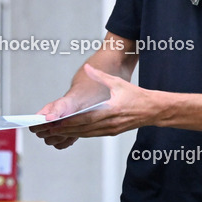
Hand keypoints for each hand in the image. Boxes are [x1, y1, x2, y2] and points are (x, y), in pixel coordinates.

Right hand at [30, 95, 81, 149]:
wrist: (78, 108)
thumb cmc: (67, 105)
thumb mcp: (61, 105)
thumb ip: (54, 111)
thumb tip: (48, 118)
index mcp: (40, 118)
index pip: (33, 126)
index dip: (39, 127)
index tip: (50, 124)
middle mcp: (44, 128)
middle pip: (40, 135)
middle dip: (51, 131)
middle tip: (61, 125)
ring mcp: (51, 135)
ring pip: (50, 141)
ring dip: (59, 136)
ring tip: (68, 128)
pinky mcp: (59, 141)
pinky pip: (60, 145)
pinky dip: (66, 141)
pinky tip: (71, 134)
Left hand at [32, 64, 153, 141]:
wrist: (154, 110)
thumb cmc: (136, 96)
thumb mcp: (118, 83)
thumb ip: (101, 76)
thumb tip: (88, 67)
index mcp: (110, 111)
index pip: (85, 119)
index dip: (69, 122)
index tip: (55, 123)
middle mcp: (109, 123)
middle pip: (83, 129)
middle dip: (64, 130)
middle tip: (48, 130)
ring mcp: (111, 129)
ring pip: (86, 133)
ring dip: (70, 133)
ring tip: (54, 132)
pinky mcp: (112, 131)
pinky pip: (92, 134)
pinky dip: (80, 133)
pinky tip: (71, 132)